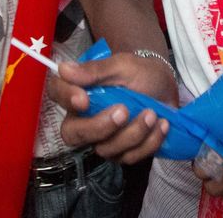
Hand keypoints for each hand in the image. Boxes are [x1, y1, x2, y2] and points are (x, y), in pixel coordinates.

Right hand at [50, 53, 177, 163]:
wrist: (165, 88)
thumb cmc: (139, 73)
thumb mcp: (122, 65)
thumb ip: (94, 70)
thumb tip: (63, 68)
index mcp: (79, 91)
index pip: (57, 94)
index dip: (66, 98)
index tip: (84, 99)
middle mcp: (84, 118)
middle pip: (73, 134)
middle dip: (99, 127)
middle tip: (124, 111)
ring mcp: (102, 139)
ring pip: (106, 149)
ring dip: (133, 132)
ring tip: (153, 113)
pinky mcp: (122, 153)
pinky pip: (130, 157)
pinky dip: (149, 142)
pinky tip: (162, 125)